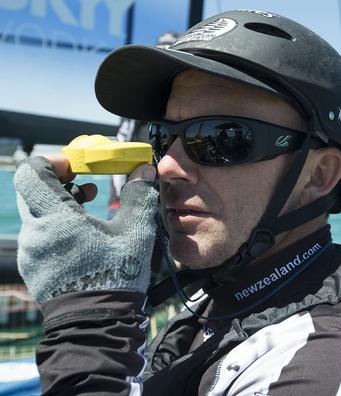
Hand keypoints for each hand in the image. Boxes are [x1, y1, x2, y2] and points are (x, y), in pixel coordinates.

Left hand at [14, 155, 158, 303]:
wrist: (95, 323)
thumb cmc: (115, 276)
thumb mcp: (134, 233)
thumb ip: (138, 197)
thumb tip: (144, 171)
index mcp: (56, 218)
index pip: (32, 173)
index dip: (51, 162)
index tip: (74, 165)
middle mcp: (35, 232)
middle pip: (32, 192)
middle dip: (58, 182)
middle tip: (84, 184)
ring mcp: (30, 252)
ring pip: (36, 215)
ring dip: (59, 206)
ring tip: (89, 210)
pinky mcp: (33, 268)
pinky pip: (39, 236)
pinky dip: (56, 227)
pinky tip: (82, 237)